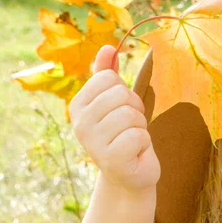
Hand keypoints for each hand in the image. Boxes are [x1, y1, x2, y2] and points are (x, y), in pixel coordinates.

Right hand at [69, 46, 160, 192]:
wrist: (129, 176)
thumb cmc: (123, 136)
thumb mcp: (116, 103)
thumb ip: (109, 75)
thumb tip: (108, 47)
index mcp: (78, 105)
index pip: (108, 78)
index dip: (125, 92)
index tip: (123, 111)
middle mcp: (80, 124)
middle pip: (120, 95)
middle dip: (136, 110)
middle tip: (131, 129)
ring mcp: (93, 143)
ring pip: (131, 115)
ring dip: (141, 128)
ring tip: (133, 142)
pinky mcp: (111, 159)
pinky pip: (138, 135)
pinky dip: (144, 144)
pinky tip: (135, 154)